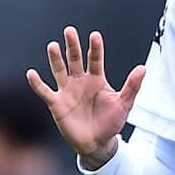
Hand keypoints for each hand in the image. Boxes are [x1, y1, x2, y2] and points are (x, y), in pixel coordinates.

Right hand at [27, 27, 145, 167]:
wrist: (97, 143)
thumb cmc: (111, 122)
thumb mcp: (124, 104)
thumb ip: (131, 86)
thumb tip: (142, 68)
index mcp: (96, 79)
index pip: (95, 59)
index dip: (95, 48)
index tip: (95, 35)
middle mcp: (80, 81)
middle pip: (74, 59)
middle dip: (72, 46)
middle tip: (69, 31)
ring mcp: (67, 91)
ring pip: (59, 71)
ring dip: (55, 59)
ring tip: (52, 46)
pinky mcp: (56, 104)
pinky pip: (45, 92)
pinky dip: (37, 84)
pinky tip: (32, 73)